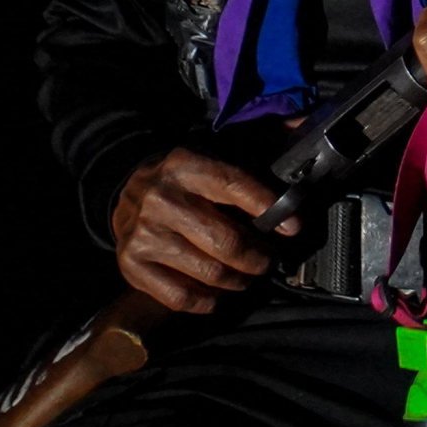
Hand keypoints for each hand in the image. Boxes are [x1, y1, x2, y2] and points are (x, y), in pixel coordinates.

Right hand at [109, 147, 288, 314]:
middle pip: (225, 241)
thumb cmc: (182, 178)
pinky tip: (216, 294)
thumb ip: (257, 143)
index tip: (293, 226)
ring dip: (237, 280)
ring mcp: (144, 234)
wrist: (124, 191)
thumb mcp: (211, 153)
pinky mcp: (132, 264)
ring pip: (209, 272)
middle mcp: (161, 199)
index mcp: (184, 165)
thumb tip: (302, 124)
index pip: (232, 185)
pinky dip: (206, 301)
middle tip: (266, 260)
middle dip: (257, 257)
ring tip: (246, 276)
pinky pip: (180, 296)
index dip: (267, 206)